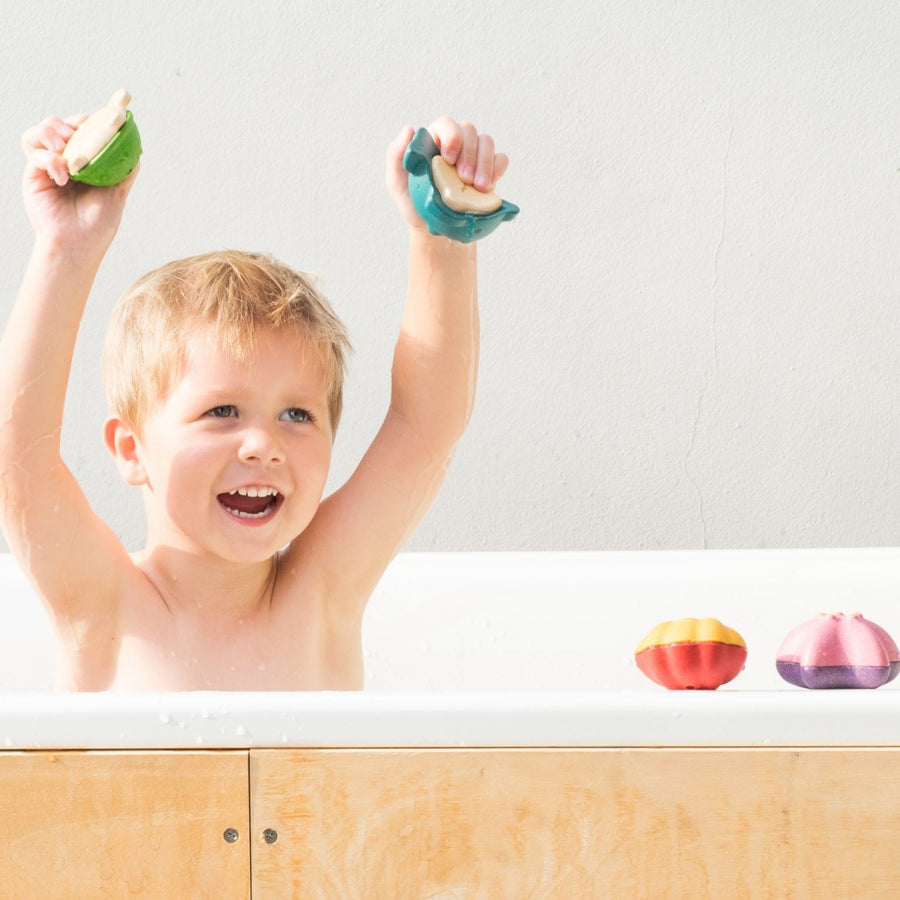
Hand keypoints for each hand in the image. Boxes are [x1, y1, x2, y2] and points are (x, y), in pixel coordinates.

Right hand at [21, 114, 137, 254]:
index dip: (85, 121)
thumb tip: (136, 149)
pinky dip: (49, 159)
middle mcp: (63, 163)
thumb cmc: (98, 225)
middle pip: (56, 126)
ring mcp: (47, 168)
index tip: (96, 119)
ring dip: (50, 131)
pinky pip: (35, 154)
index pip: (79, 132)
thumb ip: (124, 170)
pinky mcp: (34, 176)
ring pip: (38, 133)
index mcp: (83, 164)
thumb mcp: (117, 193)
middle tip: (76, 131)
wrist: (79, 246)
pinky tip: (63, 176)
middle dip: (66, 123)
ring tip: (63, 145)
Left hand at [386, 117, 508, 230]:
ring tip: (478, 188)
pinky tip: (489, 186)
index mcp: (434, 140)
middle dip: (469, 154)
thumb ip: (395, 155)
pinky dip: (498, 169)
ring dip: (484, 163)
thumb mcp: (396, 183)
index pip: (446, 124)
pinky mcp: (490, 171)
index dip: (452, 136)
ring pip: (487, 142)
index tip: (449, 159)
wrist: (436, 229)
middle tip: (465, 179)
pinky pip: (501, 159)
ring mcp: (475, 156)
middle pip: (469, 130)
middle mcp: (456, 144)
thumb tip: (409, 129)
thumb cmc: (415, 204)